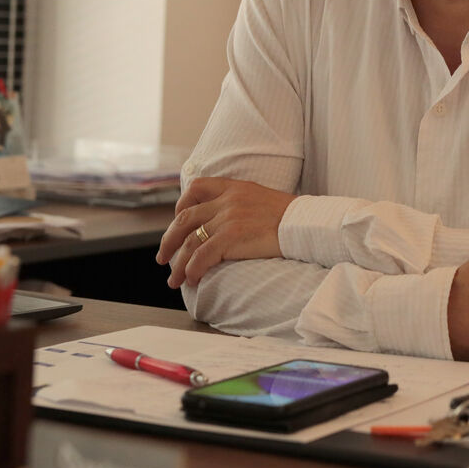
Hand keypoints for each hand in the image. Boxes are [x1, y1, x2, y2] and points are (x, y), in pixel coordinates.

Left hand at [155, 177, 296, 287]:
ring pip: (189, 242)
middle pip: (185, 218)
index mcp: (234, 187)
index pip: (197, 187)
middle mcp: (227, 200)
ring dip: (178, 264)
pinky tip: (192, 280)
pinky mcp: (232, 237)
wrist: (306, 224)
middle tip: (162, 258)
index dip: (181, 206)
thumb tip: (227, 222)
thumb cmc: (290, 217)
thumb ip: (241, 203)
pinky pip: (202, 256)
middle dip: (169, 240)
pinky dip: (193, 270)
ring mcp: (228, 218)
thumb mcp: (261, 198)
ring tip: (174, 280)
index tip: (178, 222)